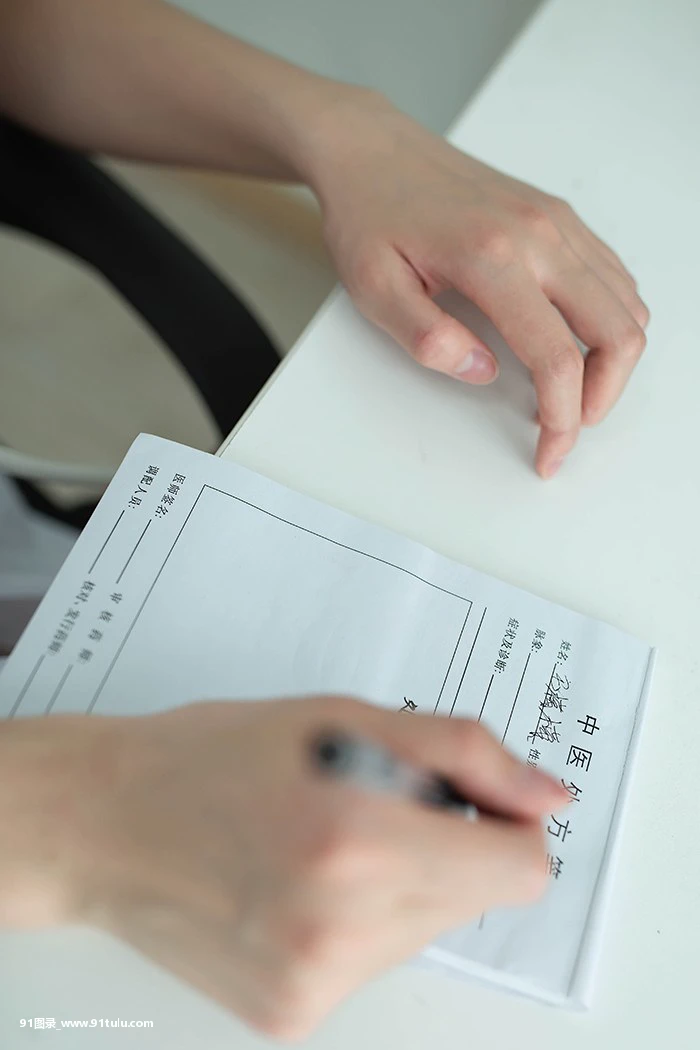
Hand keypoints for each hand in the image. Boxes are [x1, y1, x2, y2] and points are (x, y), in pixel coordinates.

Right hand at [0, 697, 565, 1038]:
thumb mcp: (345, 718)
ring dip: (399, 882)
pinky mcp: (292, 1015)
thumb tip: (548, 796)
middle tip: (371, 800)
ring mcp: (315, 982)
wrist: (110, 822)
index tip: (469, 797)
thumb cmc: (217, 755)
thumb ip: (462, 752)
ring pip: (425, 930)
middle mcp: (339, 928)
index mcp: (357, 839)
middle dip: (445, 842)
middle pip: (472, 897)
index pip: (517, 870)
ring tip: (323, 841)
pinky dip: (355, 921)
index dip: (504, 823)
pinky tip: (296, 884)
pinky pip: (372, 962)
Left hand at [309, 93, 648, 478]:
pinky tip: (579, 342)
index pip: (556, 358)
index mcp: (492, 257)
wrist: (372, 150)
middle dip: (603, 396)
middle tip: (570, 426)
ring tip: (573, 392)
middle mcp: (539, 234)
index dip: (562, 420)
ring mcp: (555, 220)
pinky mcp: (558, 215)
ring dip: (614, 360)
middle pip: (617, 332)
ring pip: (627, 304)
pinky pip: (613, 275)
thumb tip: (482, 372)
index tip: (550, 452)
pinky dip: (612, 319)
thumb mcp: (374, 288)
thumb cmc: (369, 216)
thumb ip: (427, 338)